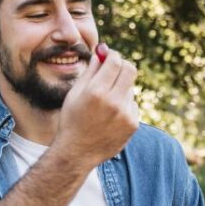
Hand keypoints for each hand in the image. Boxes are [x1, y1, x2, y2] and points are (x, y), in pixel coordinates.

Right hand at [54, 46, 139, 167]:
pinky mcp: (133, 124)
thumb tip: (102, 52)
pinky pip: (132, 104)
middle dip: (122, 65)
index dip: (113, 55)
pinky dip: (124, 105)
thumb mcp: (74, 93)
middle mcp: (113, 102)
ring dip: (120, 89)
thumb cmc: (72, 120)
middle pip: (130, 69)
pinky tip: (110, 116)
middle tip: (114, 68)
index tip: (109, 56)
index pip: (115, 61)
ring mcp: (126, 114)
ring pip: (130, 88)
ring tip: (105, 103)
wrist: (77, 153)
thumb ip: (90, 71)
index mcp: (96, 92)